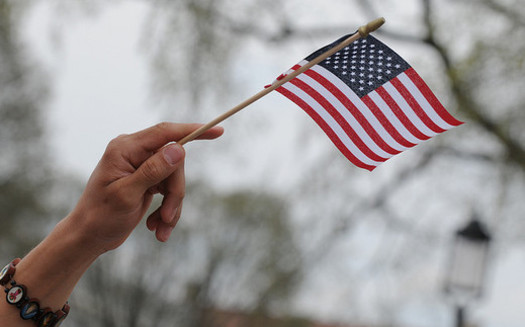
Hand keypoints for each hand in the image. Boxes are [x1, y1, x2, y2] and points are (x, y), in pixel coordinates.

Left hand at [68, 122, 222, 254]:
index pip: (165, 132)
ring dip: (172, 206)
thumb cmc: (101, 217)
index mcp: (125, 149)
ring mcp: (141, 166)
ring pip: (174, 179)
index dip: (193, 130)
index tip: (218, 131)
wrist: (88, 237)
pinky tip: (156, 227)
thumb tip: (179, 149)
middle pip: (174, 163)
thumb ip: (153, 171)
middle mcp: (134, 152)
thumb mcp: (127, 195)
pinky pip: (169, 189)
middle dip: (175, 193)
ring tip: (161, 229)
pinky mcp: (147, 180)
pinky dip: (167, 210)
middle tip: (169, 218)